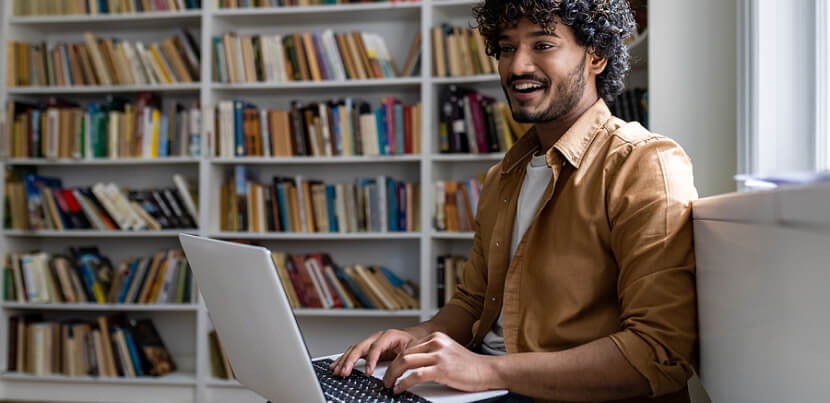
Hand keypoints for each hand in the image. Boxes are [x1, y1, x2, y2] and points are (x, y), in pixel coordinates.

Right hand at [329, 329, 416, 376]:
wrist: (414, 335)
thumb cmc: (413, 341)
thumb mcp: (412, 349)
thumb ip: (402, 359)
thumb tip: (394, 374)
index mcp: (388, 336)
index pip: (376, 347)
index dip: (371, 360)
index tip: (368, 372)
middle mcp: (376, 337)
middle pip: (360, 347)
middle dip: (350, 361)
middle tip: (344, 372)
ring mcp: (370, 342)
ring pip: (354, 350)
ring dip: (344, 361)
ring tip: (336, 371)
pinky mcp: (367, 348)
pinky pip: (353, 353)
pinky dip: (344, 360)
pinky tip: (336, 366)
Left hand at [382, 332, 502, 393]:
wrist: (488, 370)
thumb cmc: (470, 366)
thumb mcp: (448, 352)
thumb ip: (432, 353)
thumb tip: (412, 364)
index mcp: (436, 337)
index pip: (408, 347)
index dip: (396, 360)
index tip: (391, 370)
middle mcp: (436, 342)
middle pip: (403, 354)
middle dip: (391, 368)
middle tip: (385, 379)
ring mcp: (438, 355)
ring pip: (405, 362)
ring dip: (393, 375)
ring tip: (389, 384)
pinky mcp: (441, 369)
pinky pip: (415, 375)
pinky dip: (403, 383)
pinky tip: (399, 388)